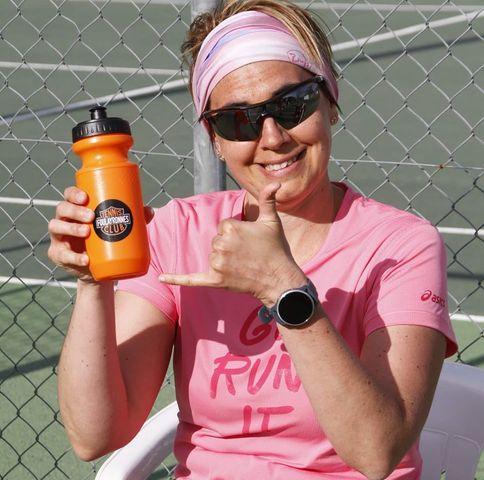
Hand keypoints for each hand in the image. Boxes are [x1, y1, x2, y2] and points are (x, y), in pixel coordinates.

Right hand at [48, 186, 153, 283]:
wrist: (100, 268)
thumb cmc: (108, 240)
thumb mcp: (121, 228)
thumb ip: (135, 218)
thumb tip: (150, 210)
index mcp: (77, 209)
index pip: (69, 195)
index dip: (74, 193)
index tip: (86, 197)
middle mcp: (64, 220)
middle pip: (62, 209)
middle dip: (75, 210)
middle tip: (91, 216)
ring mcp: (59, 237)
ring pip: (56, 227)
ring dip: (71, 228)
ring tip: (87, 232)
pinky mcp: (58, 254)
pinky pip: (61, 254)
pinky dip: (73, 257)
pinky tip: (84, 259)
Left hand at [160, 183, 305, 305]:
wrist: (279, 280)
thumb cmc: (276, 250)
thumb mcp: (272, 222)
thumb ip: (267, 200)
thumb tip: (276, 182)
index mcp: (231, 227)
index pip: (223, 226)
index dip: (237, 233)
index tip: (250, 241)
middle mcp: (221, 244)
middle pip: (216, 240)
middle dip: (229, 246)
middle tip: (248, 254)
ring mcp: (217, 263)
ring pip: (211, 255)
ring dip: (223, 259)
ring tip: (243, 265)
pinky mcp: (215, 280)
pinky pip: (191, 279)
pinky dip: (176, 278)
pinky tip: (161, 277)